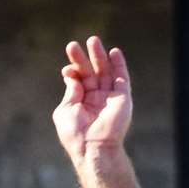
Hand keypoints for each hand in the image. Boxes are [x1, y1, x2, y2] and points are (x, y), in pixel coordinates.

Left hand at [53, 36, 131, 162]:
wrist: (93, 146)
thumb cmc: (74, 133)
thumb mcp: (65, 110)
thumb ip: (70, 92)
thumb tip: (72, 75)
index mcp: (80, 103)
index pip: (77, 81)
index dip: (72, 72)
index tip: (66, 68)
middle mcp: (95, 99)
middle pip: (90, 73)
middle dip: (83, 59)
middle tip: (73, 45)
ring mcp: (109, 97)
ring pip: (105, 71)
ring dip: (99, 56)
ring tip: (93, 40)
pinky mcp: (122, 97)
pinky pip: (122, 77)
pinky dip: (119, 64)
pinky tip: (114, 52)